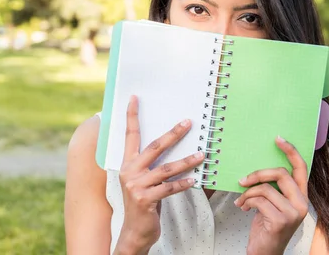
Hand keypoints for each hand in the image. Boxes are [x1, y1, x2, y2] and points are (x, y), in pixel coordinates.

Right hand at [115, 95, 204, 254]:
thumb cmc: (143, 201)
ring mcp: (136, 186)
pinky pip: (169, 188)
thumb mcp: (142, 180)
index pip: (130, 135)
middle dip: (173, 134)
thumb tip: (169, 144)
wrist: (135, 231)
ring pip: (166, 169)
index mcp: (126, 163)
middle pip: (154, 147)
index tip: (135, 99)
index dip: (132, 116)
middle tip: (188, 123)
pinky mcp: (145, 199)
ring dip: (186, 161)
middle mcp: (129, 171)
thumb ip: (149, 164)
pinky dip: (183, 184)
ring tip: (202, 155)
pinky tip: (194, 180)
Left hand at [235, 136, 308, 254]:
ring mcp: (293, 213)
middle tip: (242, 179)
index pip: (301, 168)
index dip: (291, 151)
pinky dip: (246, 201)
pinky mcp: (281, 220)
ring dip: (247, 193)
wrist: (265, 252)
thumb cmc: (267, 226)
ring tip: (241, 200)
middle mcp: (302, 203)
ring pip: (265, 188)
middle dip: (257, 173)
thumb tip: (258, 168)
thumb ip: (273, 187)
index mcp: (301, 196)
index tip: (278, 139)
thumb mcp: (273, 203)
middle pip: (280, 173)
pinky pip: (258, 200)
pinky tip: (243, 208)